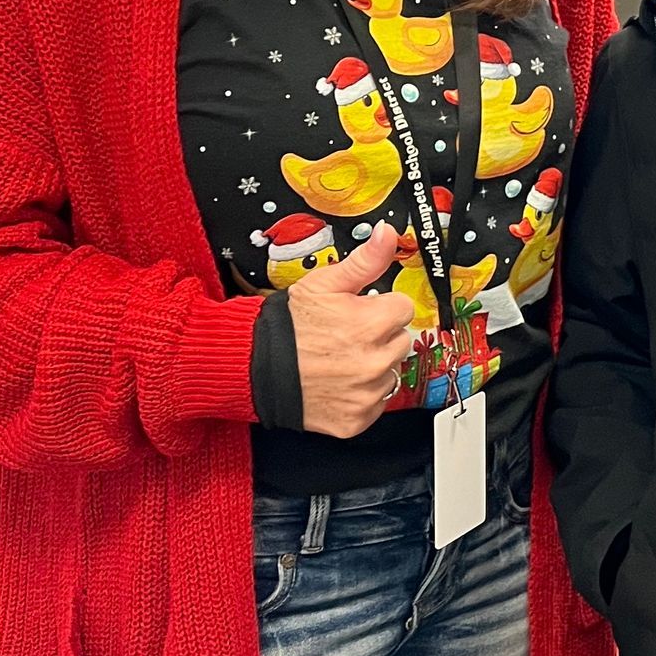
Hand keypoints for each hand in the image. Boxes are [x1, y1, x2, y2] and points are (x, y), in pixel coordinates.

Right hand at [286, 222, 415, 437]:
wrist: (252, 367)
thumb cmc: (286, 327)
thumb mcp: (324, 284)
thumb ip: (364, 261)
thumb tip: (388, 235)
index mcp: (371, 324)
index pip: (403, 309)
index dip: (381, 307)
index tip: (364, 311)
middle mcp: (373, 361)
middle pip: (401, 341)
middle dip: (380, 336)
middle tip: (348, 336)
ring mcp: (366, 393)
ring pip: (391, 373)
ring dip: (373, 367)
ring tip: (340, 360)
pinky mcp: (356, 419)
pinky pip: (376, 404)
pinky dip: (361, 396)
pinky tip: (338, 383)